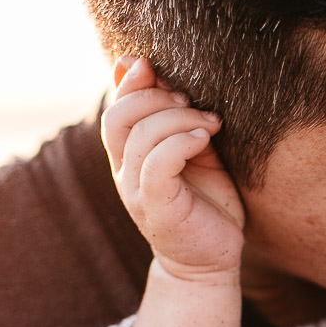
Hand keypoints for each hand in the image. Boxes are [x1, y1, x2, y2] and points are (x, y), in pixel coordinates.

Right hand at [104, 55, 243, 284]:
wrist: (211, 260)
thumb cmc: (207, 204)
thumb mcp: (196, 154)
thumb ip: (180, 121)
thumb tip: (168, 78)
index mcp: (129, 155)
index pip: (115, 107)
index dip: (128, 81)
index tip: (155, 66)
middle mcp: (124, 171)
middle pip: (118, 117)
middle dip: (154, 97)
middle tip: (190, 98)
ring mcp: (136, 190)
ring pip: (140, 136)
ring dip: (177, 117)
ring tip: (210, 122)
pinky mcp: (156, 207)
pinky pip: (157, 163)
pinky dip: (180, 142)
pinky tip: (204, 139)